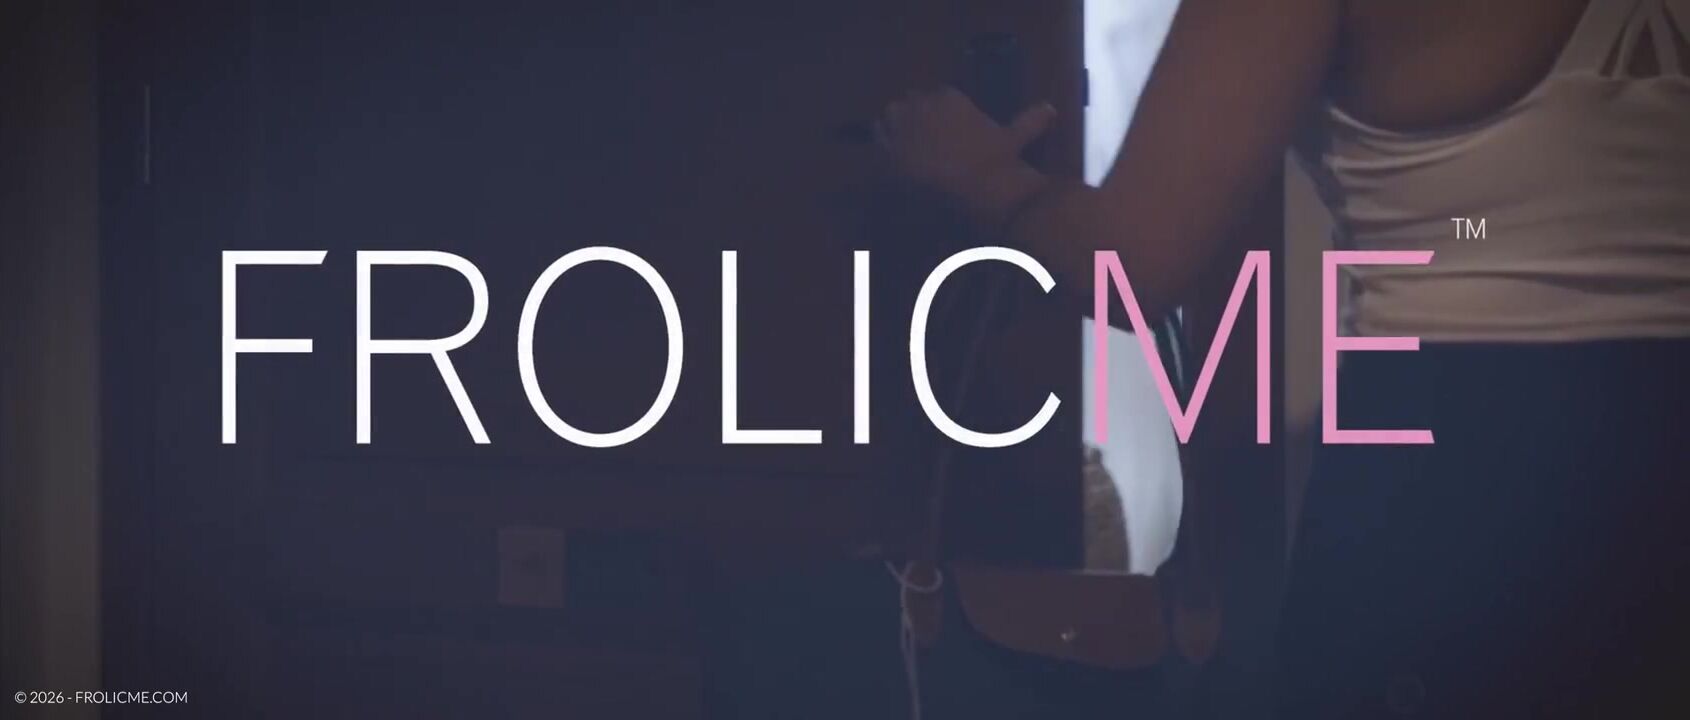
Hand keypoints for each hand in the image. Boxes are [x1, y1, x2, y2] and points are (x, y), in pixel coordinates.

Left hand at [876, 87, 1056, 215]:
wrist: (980, 192)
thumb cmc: (999, 163)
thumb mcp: (1017, 138)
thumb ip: (1032, 120)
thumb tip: (1051, 109)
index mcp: (949, 96)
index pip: (932, 96)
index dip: (933, 115)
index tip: (940, 132)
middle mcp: (922, 105)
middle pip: (907, 104)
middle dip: (912, 120)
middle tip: (922, 144)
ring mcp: (903, 127)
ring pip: (889, 118)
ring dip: (894, 130)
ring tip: (905, 150)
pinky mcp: (890, 151)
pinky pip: (878, 142)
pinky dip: (884, 149)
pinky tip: (894, 163)